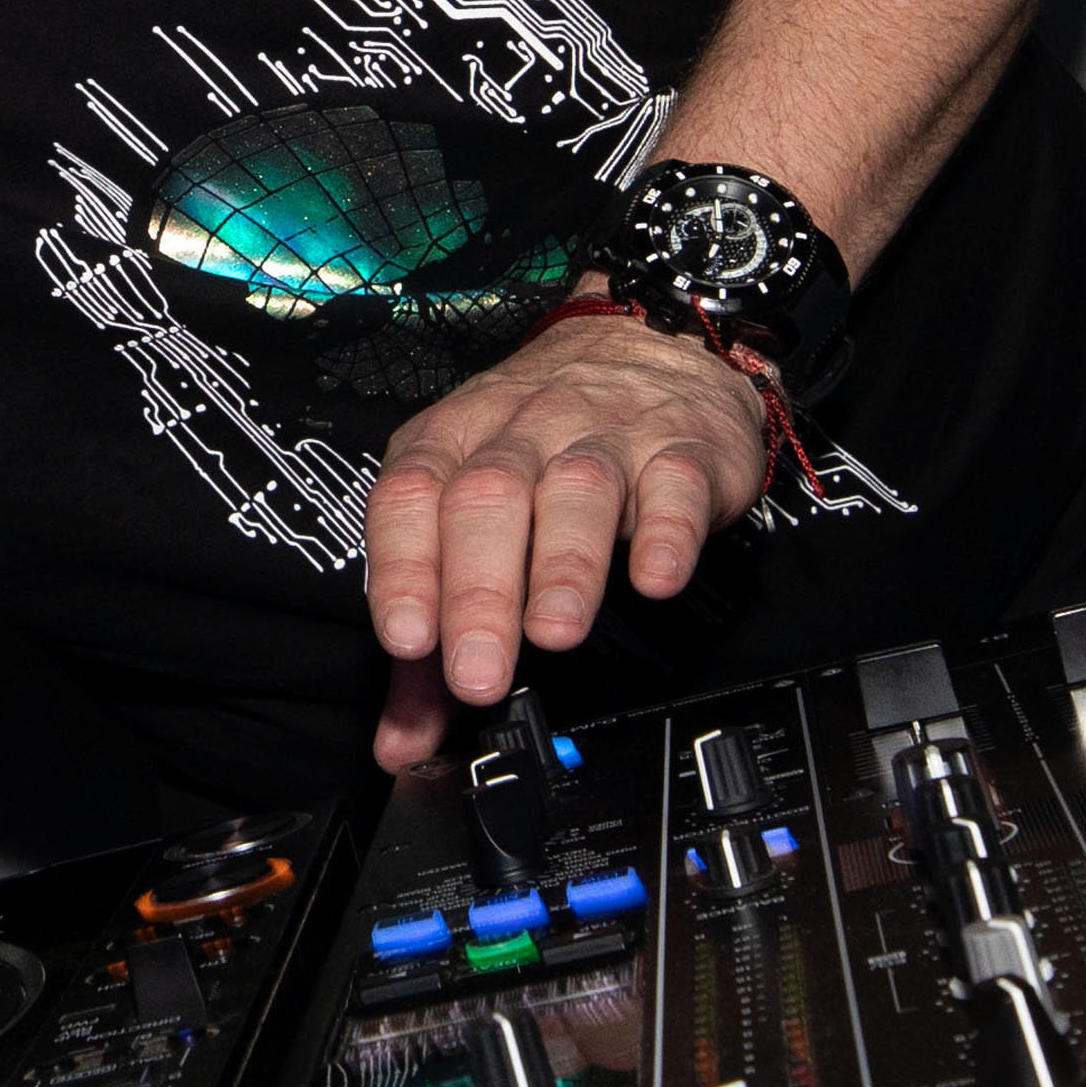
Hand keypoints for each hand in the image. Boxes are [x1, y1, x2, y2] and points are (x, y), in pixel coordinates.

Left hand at [362, 305, 771, 771]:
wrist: (650, 342)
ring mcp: (605, 436)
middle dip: (479, 594)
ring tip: (555, 634)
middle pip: (489, 501)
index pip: (410, 496)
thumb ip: (436, 640)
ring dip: (565, 567)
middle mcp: (522, 434)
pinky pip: (674, 487)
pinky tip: (655, 581)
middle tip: (478, 674)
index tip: (405, 639)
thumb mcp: (472, 516)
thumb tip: (401, 744)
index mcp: (454, 443)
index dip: (403, 568)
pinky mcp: (683, 451)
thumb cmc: (544, 442)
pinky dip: (666, 534)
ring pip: (578, 491)